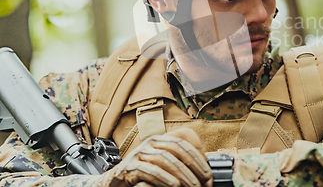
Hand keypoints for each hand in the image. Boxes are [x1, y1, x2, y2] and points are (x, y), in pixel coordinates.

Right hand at [93, 128, 211, 186]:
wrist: (113, 183)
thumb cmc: (141, 176)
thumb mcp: (162, 167)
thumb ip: (179, 165)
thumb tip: (203, 173)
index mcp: (160, 140)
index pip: (183, 140)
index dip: (198, 154)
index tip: (208, 171)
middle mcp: (150, 143)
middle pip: (177, 149)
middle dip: (194, 166)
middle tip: (204, 182)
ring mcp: (139, 154)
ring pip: (165, 160)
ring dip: (182, 174)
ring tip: (193, 186)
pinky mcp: (130, 168)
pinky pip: (150, 171)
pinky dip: (164, 179)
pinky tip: (175, 185)